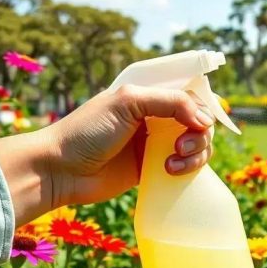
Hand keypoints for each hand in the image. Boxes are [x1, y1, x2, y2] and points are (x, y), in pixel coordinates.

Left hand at [0, 85, 213, 225]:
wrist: (60, 171)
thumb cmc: (87, 131)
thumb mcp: (128, 103)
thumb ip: (170, 102)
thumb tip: (206, 120)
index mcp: (150, 97)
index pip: (191, 96)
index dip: (202, 108)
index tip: (198, 122)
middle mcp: (157, 119)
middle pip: (201, 122)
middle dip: (199, 135)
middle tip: (180, 146)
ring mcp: (157, 145)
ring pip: (199, 146)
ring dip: (196, 154)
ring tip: (173, 163)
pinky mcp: (155, 170)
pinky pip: (187, 167)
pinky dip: (188, 169)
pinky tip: (169, 171)